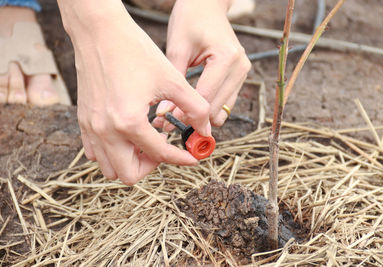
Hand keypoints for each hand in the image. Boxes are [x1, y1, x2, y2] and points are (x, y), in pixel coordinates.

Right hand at [58, 1, 210, 184]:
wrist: (99, 31)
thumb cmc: (135, 51)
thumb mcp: (172, 79)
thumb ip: (195, 107)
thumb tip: (206, 129)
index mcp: (129, 121)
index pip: (160, 154)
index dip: (181, 158)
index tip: (192, 157)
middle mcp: (106, 130)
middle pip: (129, 175)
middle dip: (151, 167)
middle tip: (164, 149)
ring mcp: (91, 127)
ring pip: (109, 168)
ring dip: (131, 162)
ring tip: (146, 143)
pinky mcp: (83, 120)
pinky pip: (94, 152)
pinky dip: (112, 153)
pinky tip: (127, 136)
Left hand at [153, 0, 250, 128]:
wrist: (207, 4)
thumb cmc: (190, 20)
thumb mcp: (177, 48)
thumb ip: (173, 82)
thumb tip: (164, 115)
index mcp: (226, 57)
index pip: (205, 97)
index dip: (185, 114)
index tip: (166, 123)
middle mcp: (240, 67)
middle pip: (217, 108)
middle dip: (194, 119)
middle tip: (169, 123)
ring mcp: (243, 72)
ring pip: (224, 110)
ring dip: (202, 117)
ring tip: (178, 117)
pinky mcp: (240, 76)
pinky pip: (226, 102)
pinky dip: (209, 108)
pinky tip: (191, 107)